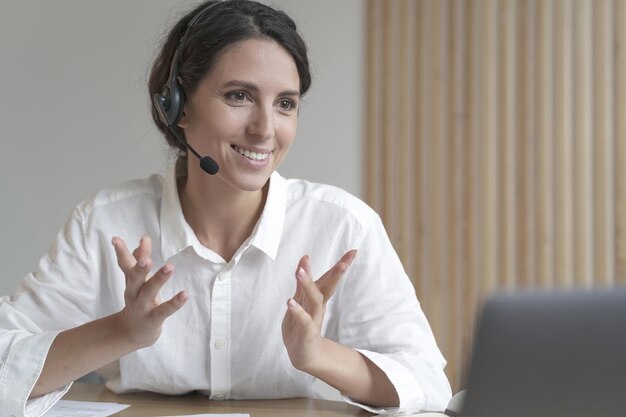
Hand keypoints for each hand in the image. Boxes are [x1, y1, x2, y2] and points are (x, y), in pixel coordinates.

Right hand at [112, 235, 187, 348]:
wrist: (132, 332)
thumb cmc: (138, 300)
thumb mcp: (138, 280)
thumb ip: (140, 259)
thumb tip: (144, 239)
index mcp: (131, 282)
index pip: (125, 265)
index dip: (121, 252)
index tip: (116, 239)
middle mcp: (134, 293)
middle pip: (134, 278)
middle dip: (139, 268)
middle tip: (147, 259)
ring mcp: (143, 307)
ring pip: (149, 292)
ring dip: (159, 280)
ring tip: (169, 266)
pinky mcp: (153, 319)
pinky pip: (164, 310)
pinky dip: (175, 303)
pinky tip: (185, 294)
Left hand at [281, 250, 356, 371]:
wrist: (303, 354)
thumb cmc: (302, 324)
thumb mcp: (302, 298)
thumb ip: (304, 279)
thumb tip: (305, 257)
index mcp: (318, 297)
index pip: (331, 278)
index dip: (342, 264)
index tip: (354, 251)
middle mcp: (318, 307)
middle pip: (328, 288)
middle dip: (336, 275)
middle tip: (344, 263)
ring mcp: (312, 319)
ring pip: (313, 300)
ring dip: (308, 285)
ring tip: (300, 271)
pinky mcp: (305, 333)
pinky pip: (302, 321)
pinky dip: (297, 311)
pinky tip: (290, 302)